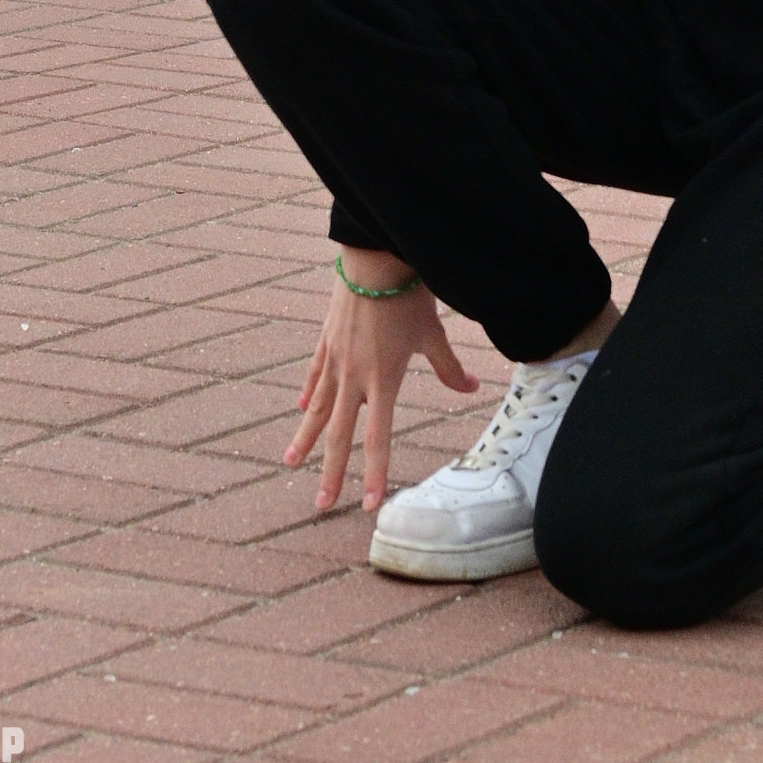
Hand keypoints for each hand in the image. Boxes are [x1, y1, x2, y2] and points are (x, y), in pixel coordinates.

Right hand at [286, 251, 479, 513]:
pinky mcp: (326, 339)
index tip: (367, 505)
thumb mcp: (433, 334)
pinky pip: (315, 373)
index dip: (374, 474)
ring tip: (291, 462)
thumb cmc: (408, 294)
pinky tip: (302, 408)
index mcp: (382, 380)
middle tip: (320, 505)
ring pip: (317, 407)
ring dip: (305, 437)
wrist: (375, 257)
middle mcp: (354, 376)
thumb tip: (472, 389)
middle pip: (339, 434)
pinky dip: (308, 393)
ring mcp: (335, 358)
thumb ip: (448, 368)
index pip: (377, 439)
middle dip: (331, 472)